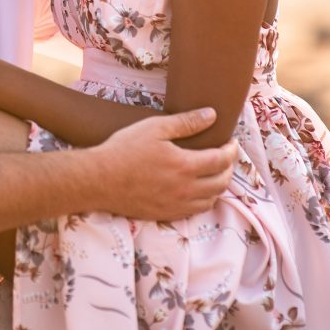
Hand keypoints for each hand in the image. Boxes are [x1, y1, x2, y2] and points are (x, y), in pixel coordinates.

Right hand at [91, 108, 236, 219]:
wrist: (99, 179)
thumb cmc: (124, 149)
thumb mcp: (154, 127)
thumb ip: (186, 122)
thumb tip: (212, 115)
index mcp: (185, 166)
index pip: (221, 160)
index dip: (231, 150)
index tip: (231, 141)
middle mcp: (185, 190)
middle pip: (221, 182)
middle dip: (229, 168)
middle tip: (226, 156)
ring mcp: (176, 205)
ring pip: (211, 200)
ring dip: (219, 185)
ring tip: (215, 172)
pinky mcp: (167, 214)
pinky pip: (196, 211)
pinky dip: (204, 200)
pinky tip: (198, 190)